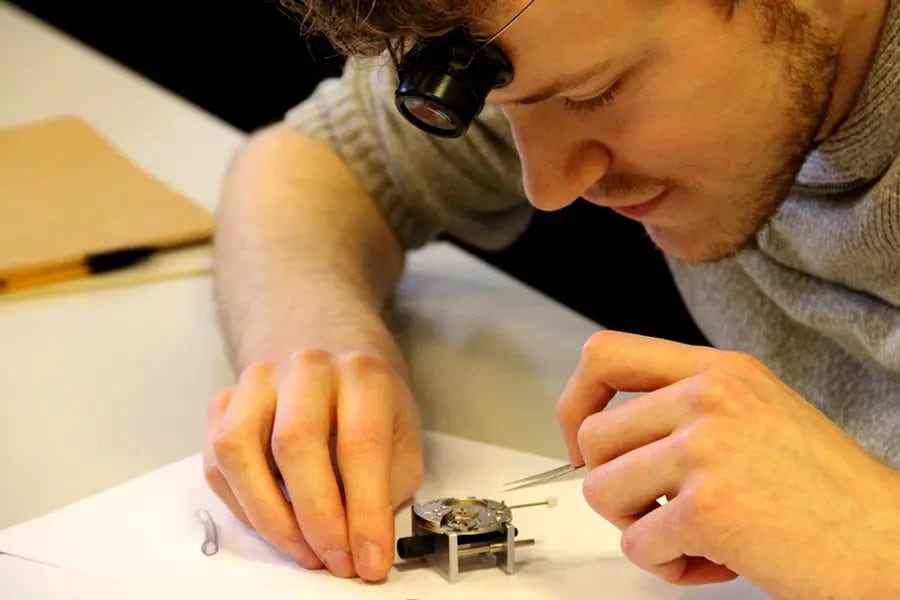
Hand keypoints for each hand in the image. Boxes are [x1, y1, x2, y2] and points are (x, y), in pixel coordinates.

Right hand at [203, 349, 423, 580]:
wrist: (335, 369)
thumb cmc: (372, 414)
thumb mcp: (401, 445)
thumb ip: (386, 489)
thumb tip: (363, 548)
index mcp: (363, 374)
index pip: (361, 442)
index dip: (365, 510)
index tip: (371, 561)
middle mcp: (308, 367)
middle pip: (295, 441)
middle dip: (317, 517)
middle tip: (335, 562)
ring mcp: (260, 379)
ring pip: (239, 448)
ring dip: (270, 515)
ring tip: (303, 551)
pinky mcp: (225, 401)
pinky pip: (215, 461)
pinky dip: (241, 506)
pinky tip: (274, 526)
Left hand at [557, 330, 899, 598]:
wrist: (889, 543)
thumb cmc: (825, 489)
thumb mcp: (756, 412)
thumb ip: (687, 408)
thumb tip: (609, 432)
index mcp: (718, 371)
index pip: (604, 356)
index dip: (575, 403)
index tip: (582, 444)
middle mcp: (709, 399)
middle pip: (594, 438)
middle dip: (614, 486)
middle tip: (655, 509)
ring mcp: (707, 450)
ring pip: (602, 491)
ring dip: (637, 528)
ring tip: (688, 536)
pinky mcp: (709, 508)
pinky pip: (637, 545)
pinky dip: (668, 566)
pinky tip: (712, 561)